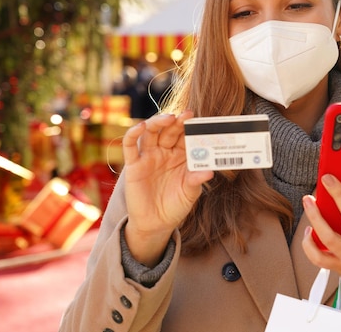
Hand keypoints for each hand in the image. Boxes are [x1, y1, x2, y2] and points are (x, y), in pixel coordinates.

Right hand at [122, 111, 213, 265]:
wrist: (156, 224)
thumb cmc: (175, 206)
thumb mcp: (189, 194)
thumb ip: (196, 181)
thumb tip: (209, 171)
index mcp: (182, 156)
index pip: (187, 137)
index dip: (192, 128)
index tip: (201, 121)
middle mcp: (165, 152)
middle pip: (170, 131)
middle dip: (179, 122)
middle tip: (188, 115)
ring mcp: (149, 156)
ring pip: (152, 133)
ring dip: (159, 122)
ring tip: (169, 118)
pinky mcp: (134, 165)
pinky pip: (130, 146)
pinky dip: (134, 133)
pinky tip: (141, 126)